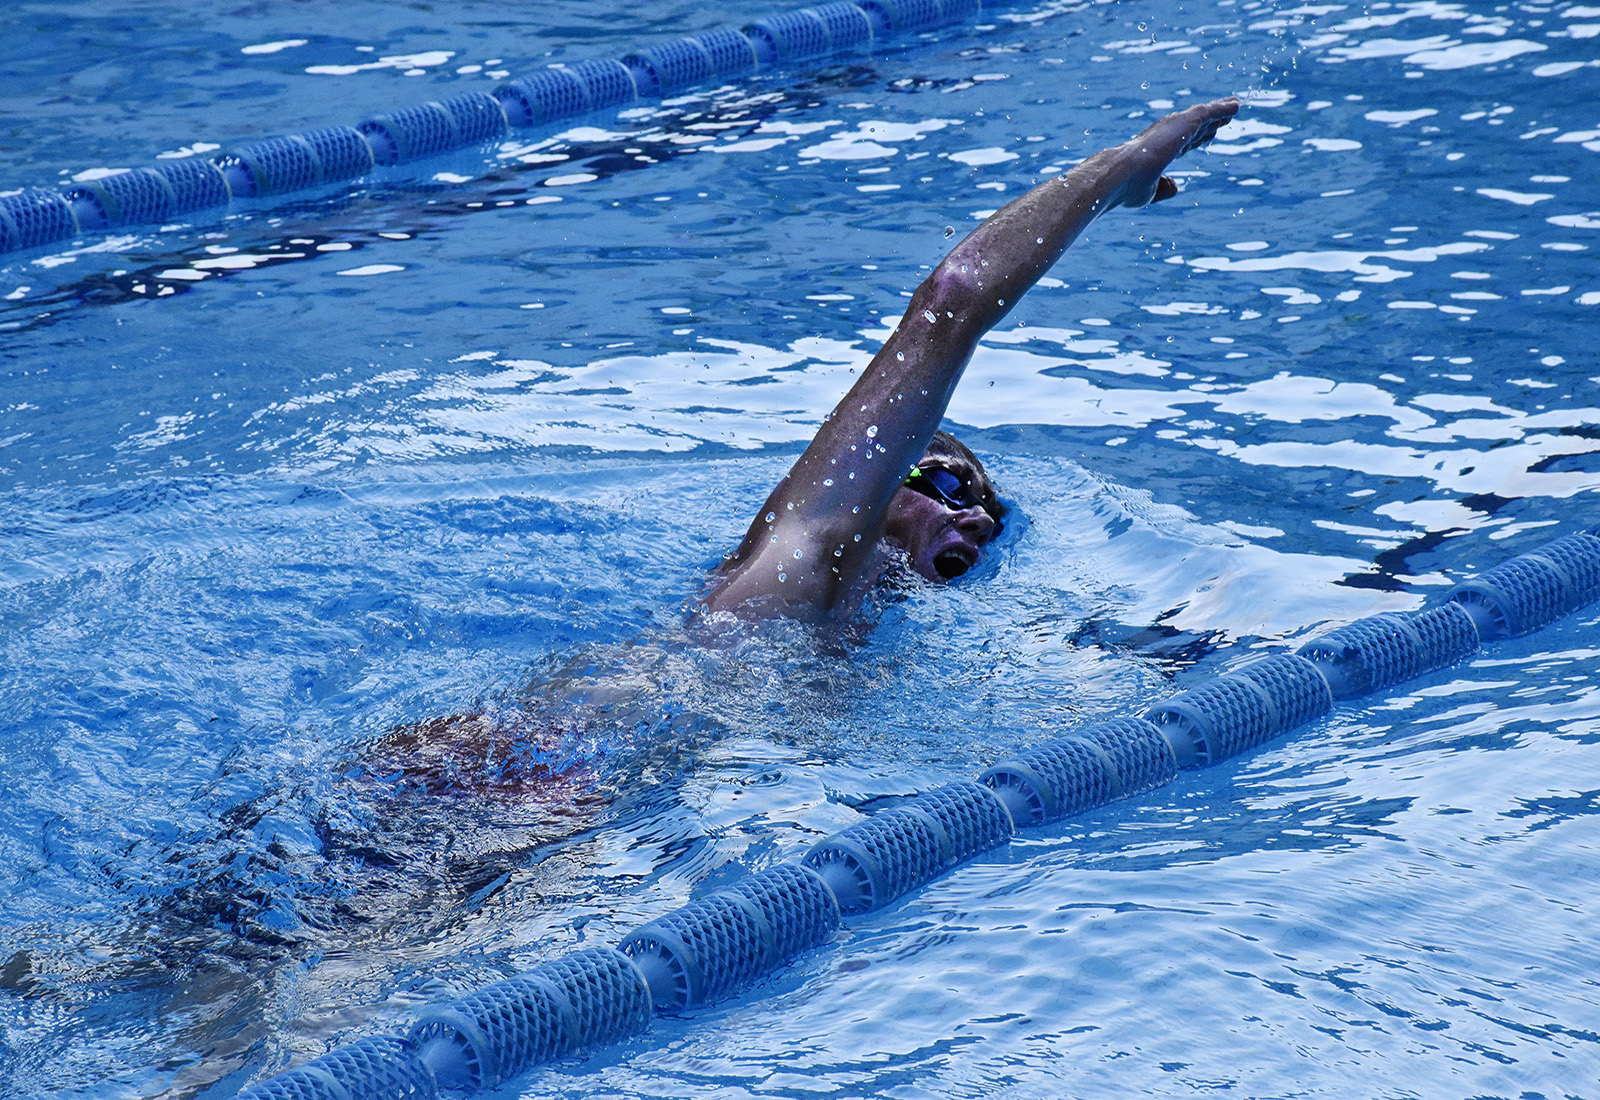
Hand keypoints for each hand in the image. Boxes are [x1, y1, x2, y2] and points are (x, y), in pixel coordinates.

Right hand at [1113, 97, 1240, 207]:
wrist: (1121, 176)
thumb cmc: (1129, 188)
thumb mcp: (1150, 193)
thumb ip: (1164, 188)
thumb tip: (1176, 186)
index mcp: (1157, 151)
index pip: (1181, 143)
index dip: (1195, 140)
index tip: (1207, 136)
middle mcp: (1165, 135)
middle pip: (1193, 127)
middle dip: (1208, 123)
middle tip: (1224, 117)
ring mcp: (1174, 127)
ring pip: (1203, 116)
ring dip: (1219, 111)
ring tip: (1234, 106)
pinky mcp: (1184, 123)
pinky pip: (1209, 112)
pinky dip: (1222, 108)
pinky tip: (1236, 105)